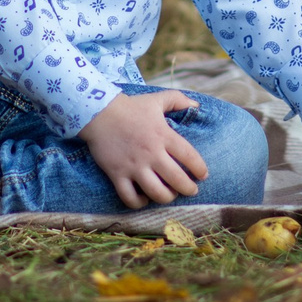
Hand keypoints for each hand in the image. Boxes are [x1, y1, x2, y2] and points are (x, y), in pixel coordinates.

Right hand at [79, 90, 211, 208]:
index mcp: (163, 135)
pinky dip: (139, 203)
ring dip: (167, 197)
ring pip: (156, 193)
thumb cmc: (130, 106)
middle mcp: (151, 153)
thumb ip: (179, 99)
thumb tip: (197, 105)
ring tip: (169, 194)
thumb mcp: (157, 99)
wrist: (97, 112)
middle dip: (188, 189)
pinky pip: (130, 197)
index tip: (203, 175)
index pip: (190, 156)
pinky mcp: (117, 174)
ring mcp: (133, 165)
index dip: (200, 169)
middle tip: (191, 190)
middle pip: (177, 179)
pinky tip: (144, 198)